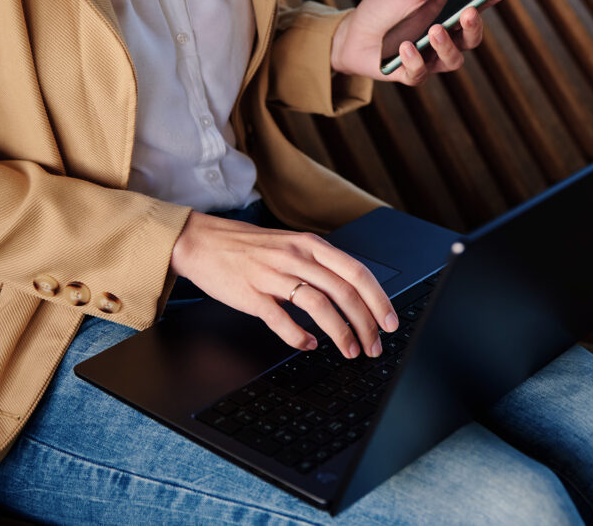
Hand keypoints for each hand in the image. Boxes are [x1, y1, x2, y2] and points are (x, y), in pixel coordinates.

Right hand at [170, 212, 397, 357]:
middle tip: (374, 346)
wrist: (202, 242)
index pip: (357, 272)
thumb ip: (320, 265)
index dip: (378, 300)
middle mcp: (295, 257)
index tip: (390, 323)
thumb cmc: (249, 248)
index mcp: (310, 245)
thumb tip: (354, 293)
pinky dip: (299, 336)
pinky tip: (308, 345)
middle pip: (344, 291)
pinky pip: (281, 319)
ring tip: (350, 351)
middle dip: (366, 323)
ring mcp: (273, 275)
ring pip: (319, 306)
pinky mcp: (251, 294)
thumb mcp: (291, 246)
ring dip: (340, 333)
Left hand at [330, 0, 511, 84]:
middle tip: (467, 12)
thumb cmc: (383, 8)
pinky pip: (420, 73)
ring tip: (433, 30)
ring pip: (453, 61)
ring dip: (445, 46)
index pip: (477, 6)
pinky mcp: (411, 74)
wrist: (350, 34)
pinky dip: (414, 60)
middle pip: (472, 38)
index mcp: (447, 11)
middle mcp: (444, 36)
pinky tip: (404, 47)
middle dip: (473, 27)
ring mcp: (429, 57)